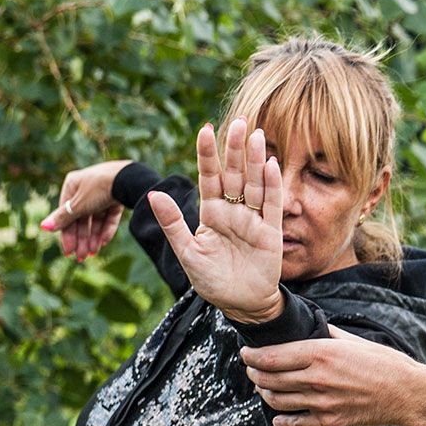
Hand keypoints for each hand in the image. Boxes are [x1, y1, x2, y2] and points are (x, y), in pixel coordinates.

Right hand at [40, 160, 129, 260]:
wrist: (129, 179)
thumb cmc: (99, 189)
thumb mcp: (78, 206)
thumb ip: (63, 218)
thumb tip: (43, 227)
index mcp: (72, 185)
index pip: (66, 214)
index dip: (67, 234)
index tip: (68, 252)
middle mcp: (86, 188)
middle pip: (81, 218)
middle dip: (81, 238)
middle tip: (82, 257)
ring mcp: (103, 192)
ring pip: (96, 219)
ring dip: (93, 237)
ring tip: (93, 252)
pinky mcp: (118, 197)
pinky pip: (109, 216)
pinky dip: (106, 229)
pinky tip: (103, 243)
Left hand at [149, 118, 284, 322]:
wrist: (240, 304)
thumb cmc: (211, 280)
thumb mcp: (186, 252)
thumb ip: (173, 223)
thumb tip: (152, 195)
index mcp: (212, 213)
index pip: (209, 178)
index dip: (207, 155)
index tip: (205, 129)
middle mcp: (234, 211)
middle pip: (235, 174)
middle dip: (235, 148)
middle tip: (238, 121)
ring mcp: (254, 220)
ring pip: (255, 183)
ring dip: (255, 160)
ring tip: (255, 134)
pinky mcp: (271, 232)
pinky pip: (272, 204)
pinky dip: (272, 185)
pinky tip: (270, 164)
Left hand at [241, 327, 425, 425]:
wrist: (406, 394)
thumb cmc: (384, 363)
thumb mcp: (354, 341)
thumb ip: (327, 335)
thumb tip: (311, 326)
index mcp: (320, 353)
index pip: (271, 357)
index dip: (252, 356)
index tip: (246, 354)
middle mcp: (316, 378)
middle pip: (268, 378)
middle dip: (254, 374)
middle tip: (252, 371)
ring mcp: (321, 402)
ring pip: (277, 400)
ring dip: (265, 394)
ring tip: (264, 388)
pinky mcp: (329, 421)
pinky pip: (295, 423)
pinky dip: (282, 420)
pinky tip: (279, 416)